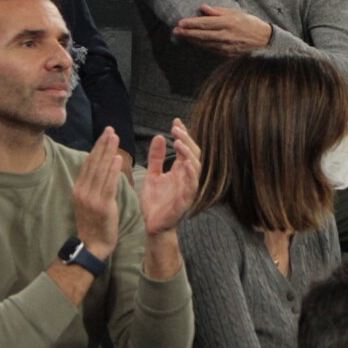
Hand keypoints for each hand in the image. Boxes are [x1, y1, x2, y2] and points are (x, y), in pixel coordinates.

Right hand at [72, 128, 124, 259]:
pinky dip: (113, 171)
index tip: (105, 133)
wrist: (93, 245)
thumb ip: (93, 184)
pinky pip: (108, 185)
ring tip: (114, 138)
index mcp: (79, 189)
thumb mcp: (89, 201)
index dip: (97, 147)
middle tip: (110, 129)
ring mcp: (92, 198)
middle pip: (94, 163)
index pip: (88, 163)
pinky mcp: (103, 206)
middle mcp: (83, 191)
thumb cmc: (94, 223)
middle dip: (102, 145)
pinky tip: (118, 159)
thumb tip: (100, 166)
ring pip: (101, 171)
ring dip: (108, 152)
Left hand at [140, 120, 200, 235]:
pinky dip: (191, 174)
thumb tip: (159, 137)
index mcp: (180, 171)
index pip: (185, 149)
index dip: (183, 134)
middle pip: (193, 154)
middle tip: (175, 128)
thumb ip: (156, 158)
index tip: (175, 121)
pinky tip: (186, 163)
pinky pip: (192, 186)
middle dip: (186, 140)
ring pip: (196, 167)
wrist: (152, 226)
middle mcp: (187, 178)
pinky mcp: (185, 201)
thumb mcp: (152, 175)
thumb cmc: (154, 202)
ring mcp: (188, 189)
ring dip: (189, 154)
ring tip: (179, 141)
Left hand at [173, 4, 272, 56]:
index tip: (180, 23)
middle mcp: (226, 35)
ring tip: (181, 36)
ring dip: (191, 40)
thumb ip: (218, 11)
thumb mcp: (236, 12)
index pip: (205, 23)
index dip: (191, 23)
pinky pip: (210, 50)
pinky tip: (194, 43)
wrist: (264, 41)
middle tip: (175, 31)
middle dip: (187, 33)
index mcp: (228, 22)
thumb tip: (203, 8)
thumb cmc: (250, 24)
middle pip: (201, 35)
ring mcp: (226, 46)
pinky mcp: (227, 54)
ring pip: (204, 44)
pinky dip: (200, 46)